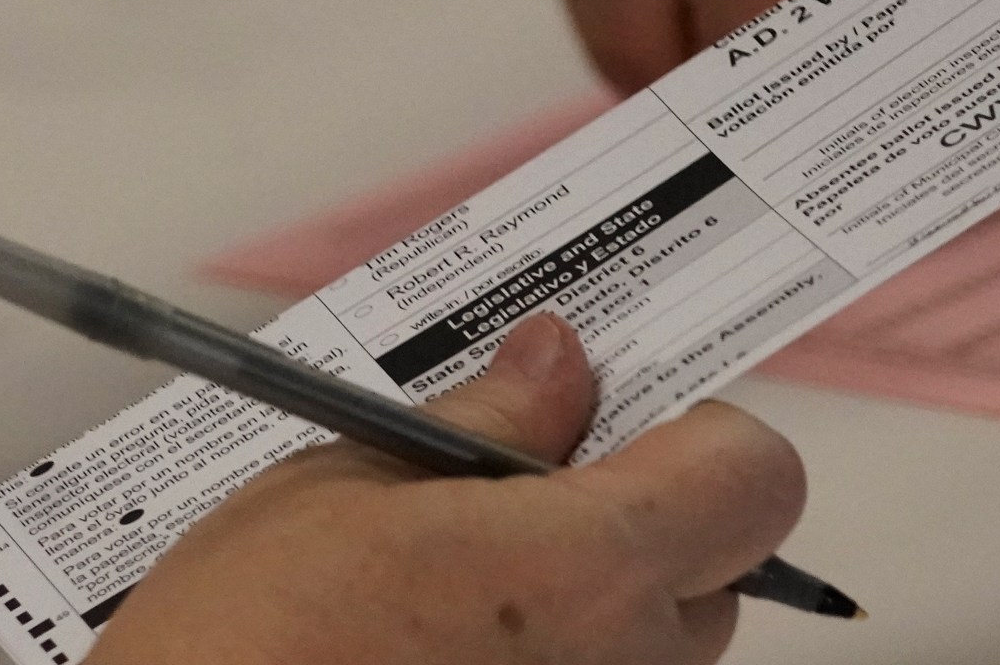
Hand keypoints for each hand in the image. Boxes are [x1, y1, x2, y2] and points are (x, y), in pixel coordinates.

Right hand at [90, 316, 805, 664]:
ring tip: (449, 582)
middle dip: (636, 515)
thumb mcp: (347, 481)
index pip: (755, 478)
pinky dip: (545, 660)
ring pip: (654, 643)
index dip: (698, 432)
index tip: (617, 415)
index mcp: (587, 570)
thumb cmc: (244, 642)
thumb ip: (484, 420)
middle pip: (715, 567)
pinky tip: (439, 646)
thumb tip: (558, 363)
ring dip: (588, 599)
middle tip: (511, 491)